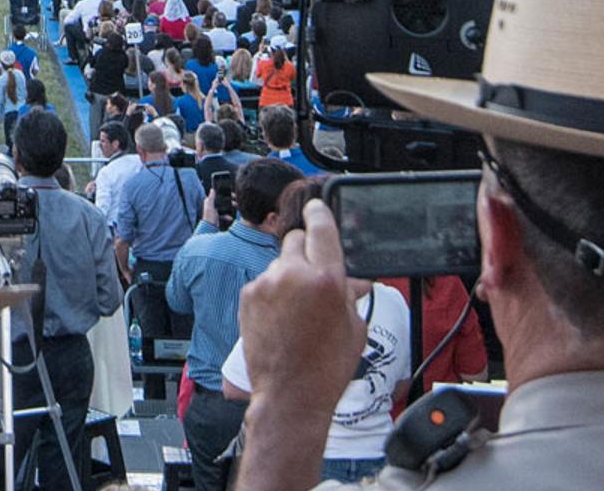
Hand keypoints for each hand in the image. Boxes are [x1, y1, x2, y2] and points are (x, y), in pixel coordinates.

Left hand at [238, 201, 364, 401]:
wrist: (290, 395)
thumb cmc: (327, 367)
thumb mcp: (354, 329)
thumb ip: (351, 295)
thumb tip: (355, 281)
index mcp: (328, 279)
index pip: (321, 227)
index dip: (319, 213)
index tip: (316, 208)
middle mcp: (294, 275)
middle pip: (296, 239)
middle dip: (305, 250)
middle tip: (312, 275)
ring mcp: (267, 284)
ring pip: (279, 263)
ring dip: (288, 276)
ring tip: (296, 309)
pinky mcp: (248, 296)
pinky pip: (263, 282)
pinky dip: (272, 292)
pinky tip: (280, 317)